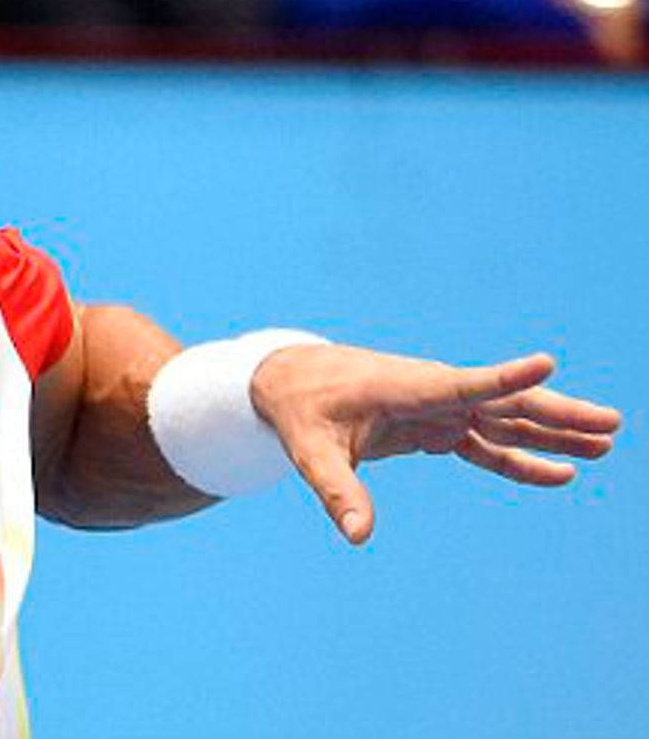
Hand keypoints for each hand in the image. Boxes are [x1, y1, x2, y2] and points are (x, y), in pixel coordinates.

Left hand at [251, 347, 620, 544]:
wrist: (288, 381)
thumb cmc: (298, 409)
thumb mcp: (309, 450)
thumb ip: (336, 489)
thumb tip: (358, 535)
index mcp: (405, 388)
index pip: (461, 384)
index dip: (503, 378)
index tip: (547, 363)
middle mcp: (431, 393)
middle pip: (502, 404)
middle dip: (555, 414)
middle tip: (610, 424)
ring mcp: (437, 409)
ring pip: (505, 421)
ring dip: (553, 433)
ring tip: (606, 442)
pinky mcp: (434, 426)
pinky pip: (486, 443)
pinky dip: (520, 458)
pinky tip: (560, 472)